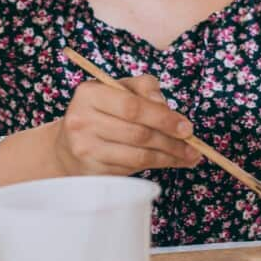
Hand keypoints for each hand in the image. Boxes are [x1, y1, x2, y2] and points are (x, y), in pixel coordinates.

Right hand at [52, 75, 202, 175]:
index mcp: (89, 94)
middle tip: (193, 145)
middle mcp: (82, 121)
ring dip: (168, 158)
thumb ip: (144, 88)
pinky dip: (155, 166)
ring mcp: (84, 149)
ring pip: (137, 156)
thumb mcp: (119, 90)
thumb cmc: (101, 112)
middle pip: (138, 134)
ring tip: (188, 156)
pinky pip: (131, 170)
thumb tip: (165, 106)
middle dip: (171, 141)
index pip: (132, 106)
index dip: (163, 118)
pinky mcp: (91, 172)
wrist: (67, 145)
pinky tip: (169, 162)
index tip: (187, 128)